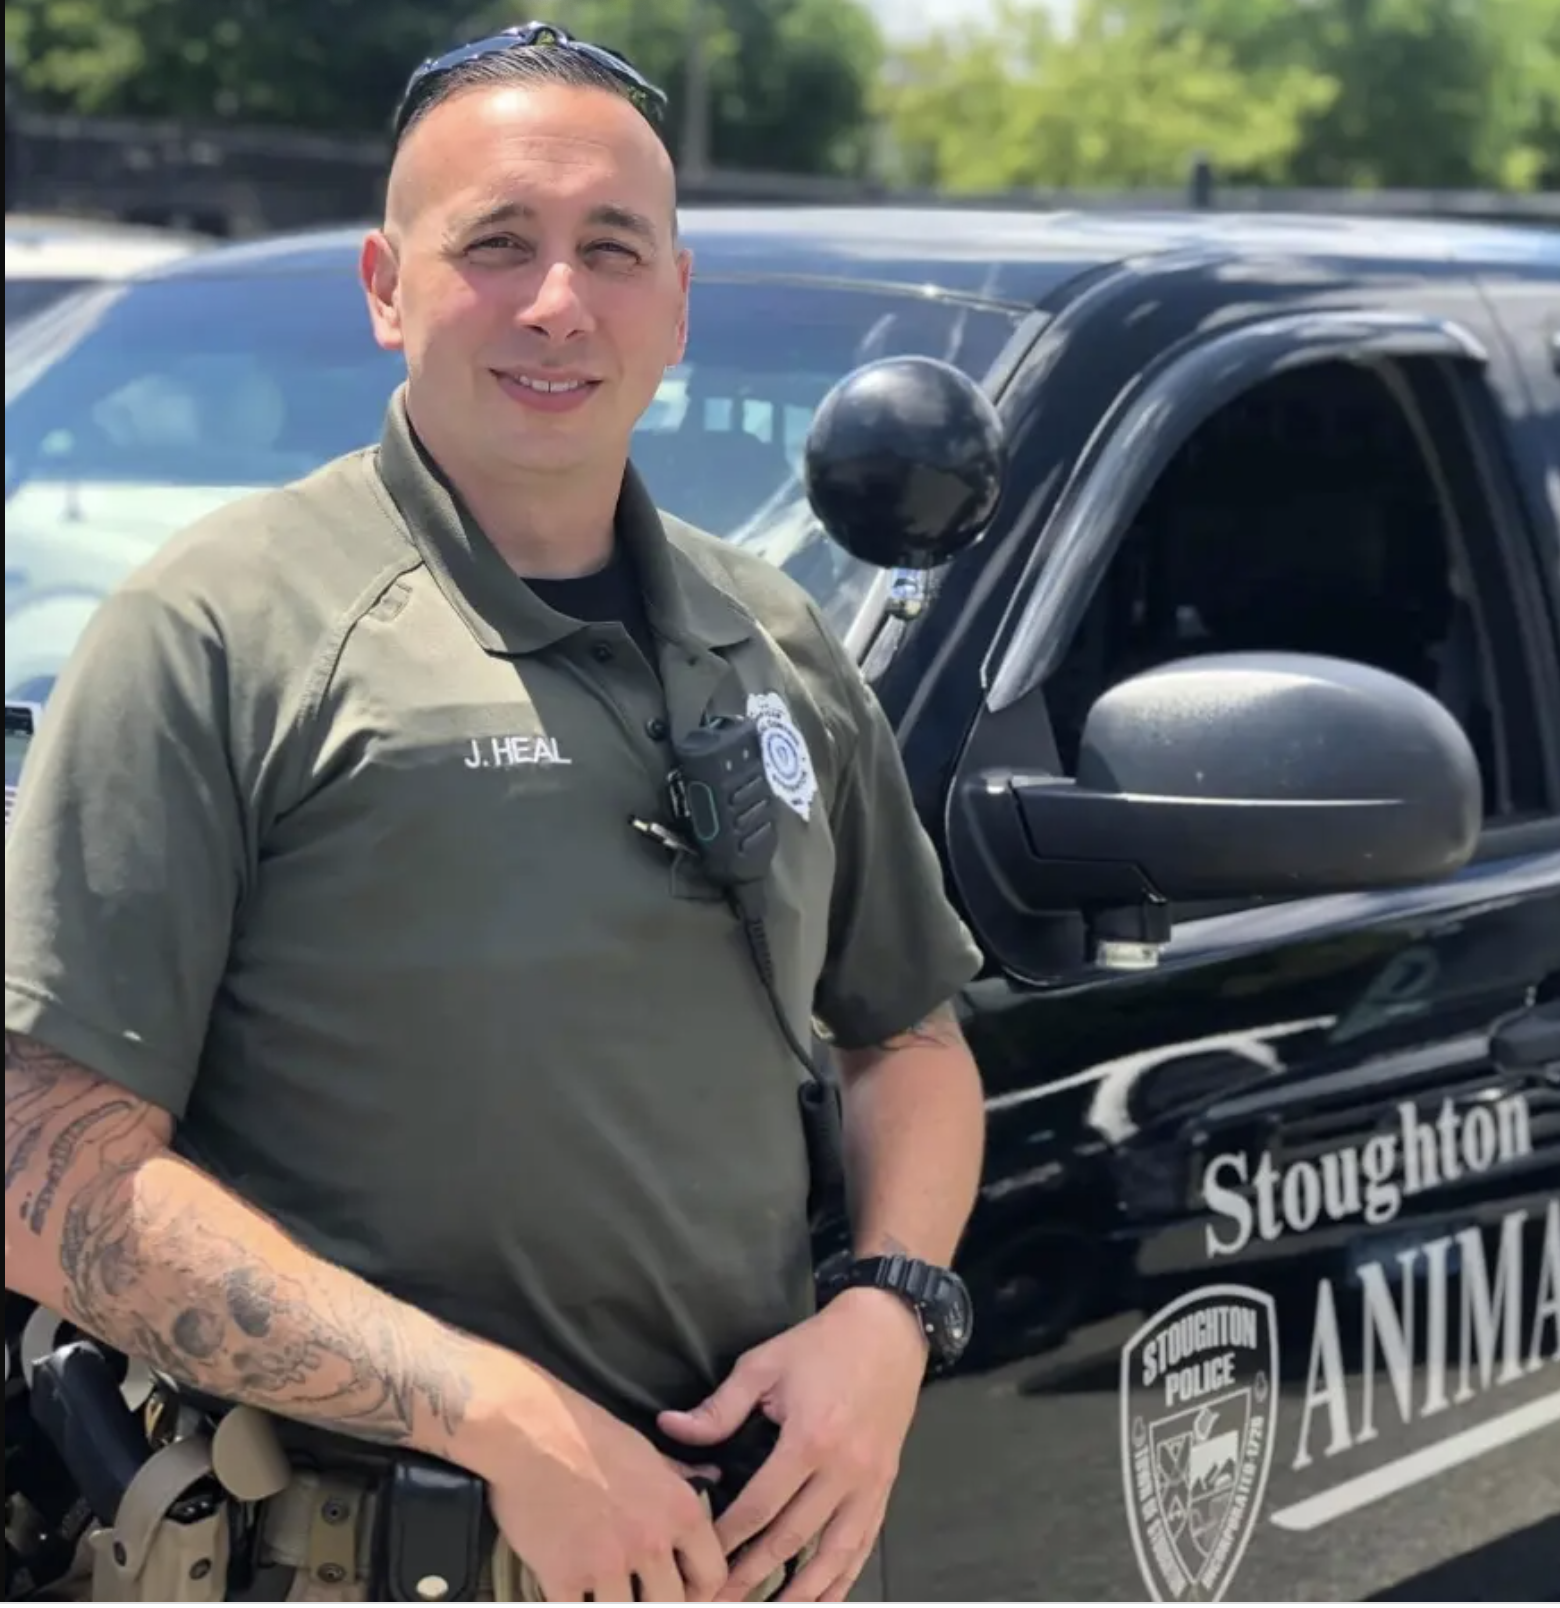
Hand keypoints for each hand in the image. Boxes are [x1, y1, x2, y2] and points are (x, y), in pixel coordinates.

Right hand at [484, 1382, 728, 1602]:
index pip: (712, 1575)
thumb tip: (712, 1476)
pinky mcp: (564, 1577)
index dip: (702, 1592)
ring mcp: (607, 1564)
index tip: (685, 1593)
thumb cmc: (589, 1433)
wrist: (530, 1431)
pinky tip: (572, 1594)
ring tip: (605, 1591)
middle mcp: (650, 1542)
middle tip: (641, 1595)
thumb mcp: (647, 1450)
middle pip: (672, 1605)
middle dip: (658, 1603)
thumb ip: (681, 1474)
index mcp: (678, 1510)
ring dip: (615, 1604)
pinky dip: (575, 1606)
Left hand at [657, 1289, 928, 1601]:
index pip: (759, 1506)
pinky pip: (864, 1544)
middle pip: (793, 1539)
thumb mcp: (764, 1364)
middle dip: (754, 1577)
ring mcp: (870, 1483)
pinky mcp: (885, 1485)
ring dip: (802, 1593)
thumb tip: (671, 1428)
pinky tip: (825, 1598)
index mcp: (808, 1440)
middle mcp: (843, 1470)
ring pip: (834, 1554)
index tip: (701, 1560)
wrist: (888, 1329)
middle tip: (722, 1601)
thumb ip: (720, 1407)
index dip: (726, 1538)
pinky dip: (844, 1578)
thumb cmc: (821, 1344)